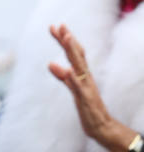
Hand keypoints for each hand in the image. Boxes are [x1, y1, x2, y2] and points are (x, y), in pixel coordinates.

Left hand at [48, 24, 136, 151]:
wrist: (101, 126)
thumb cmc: (87, 108)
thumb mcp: (72, 90)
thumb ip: (63, 77)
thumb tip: (51, 64)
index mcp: (82, 75)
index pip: (74, 53)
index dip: (65, 40)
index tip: (55, 26)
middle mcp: (86, 78)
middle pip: (77, 55)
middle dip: (68, 40)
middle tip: (60, 26)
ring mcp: (86, 88)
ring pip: (79, 66)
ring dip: (73, 52)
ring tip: (65, 38)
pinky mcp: (86, 100)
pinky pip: (79, 89)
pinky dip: (73, 79)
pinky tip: (68, 70)